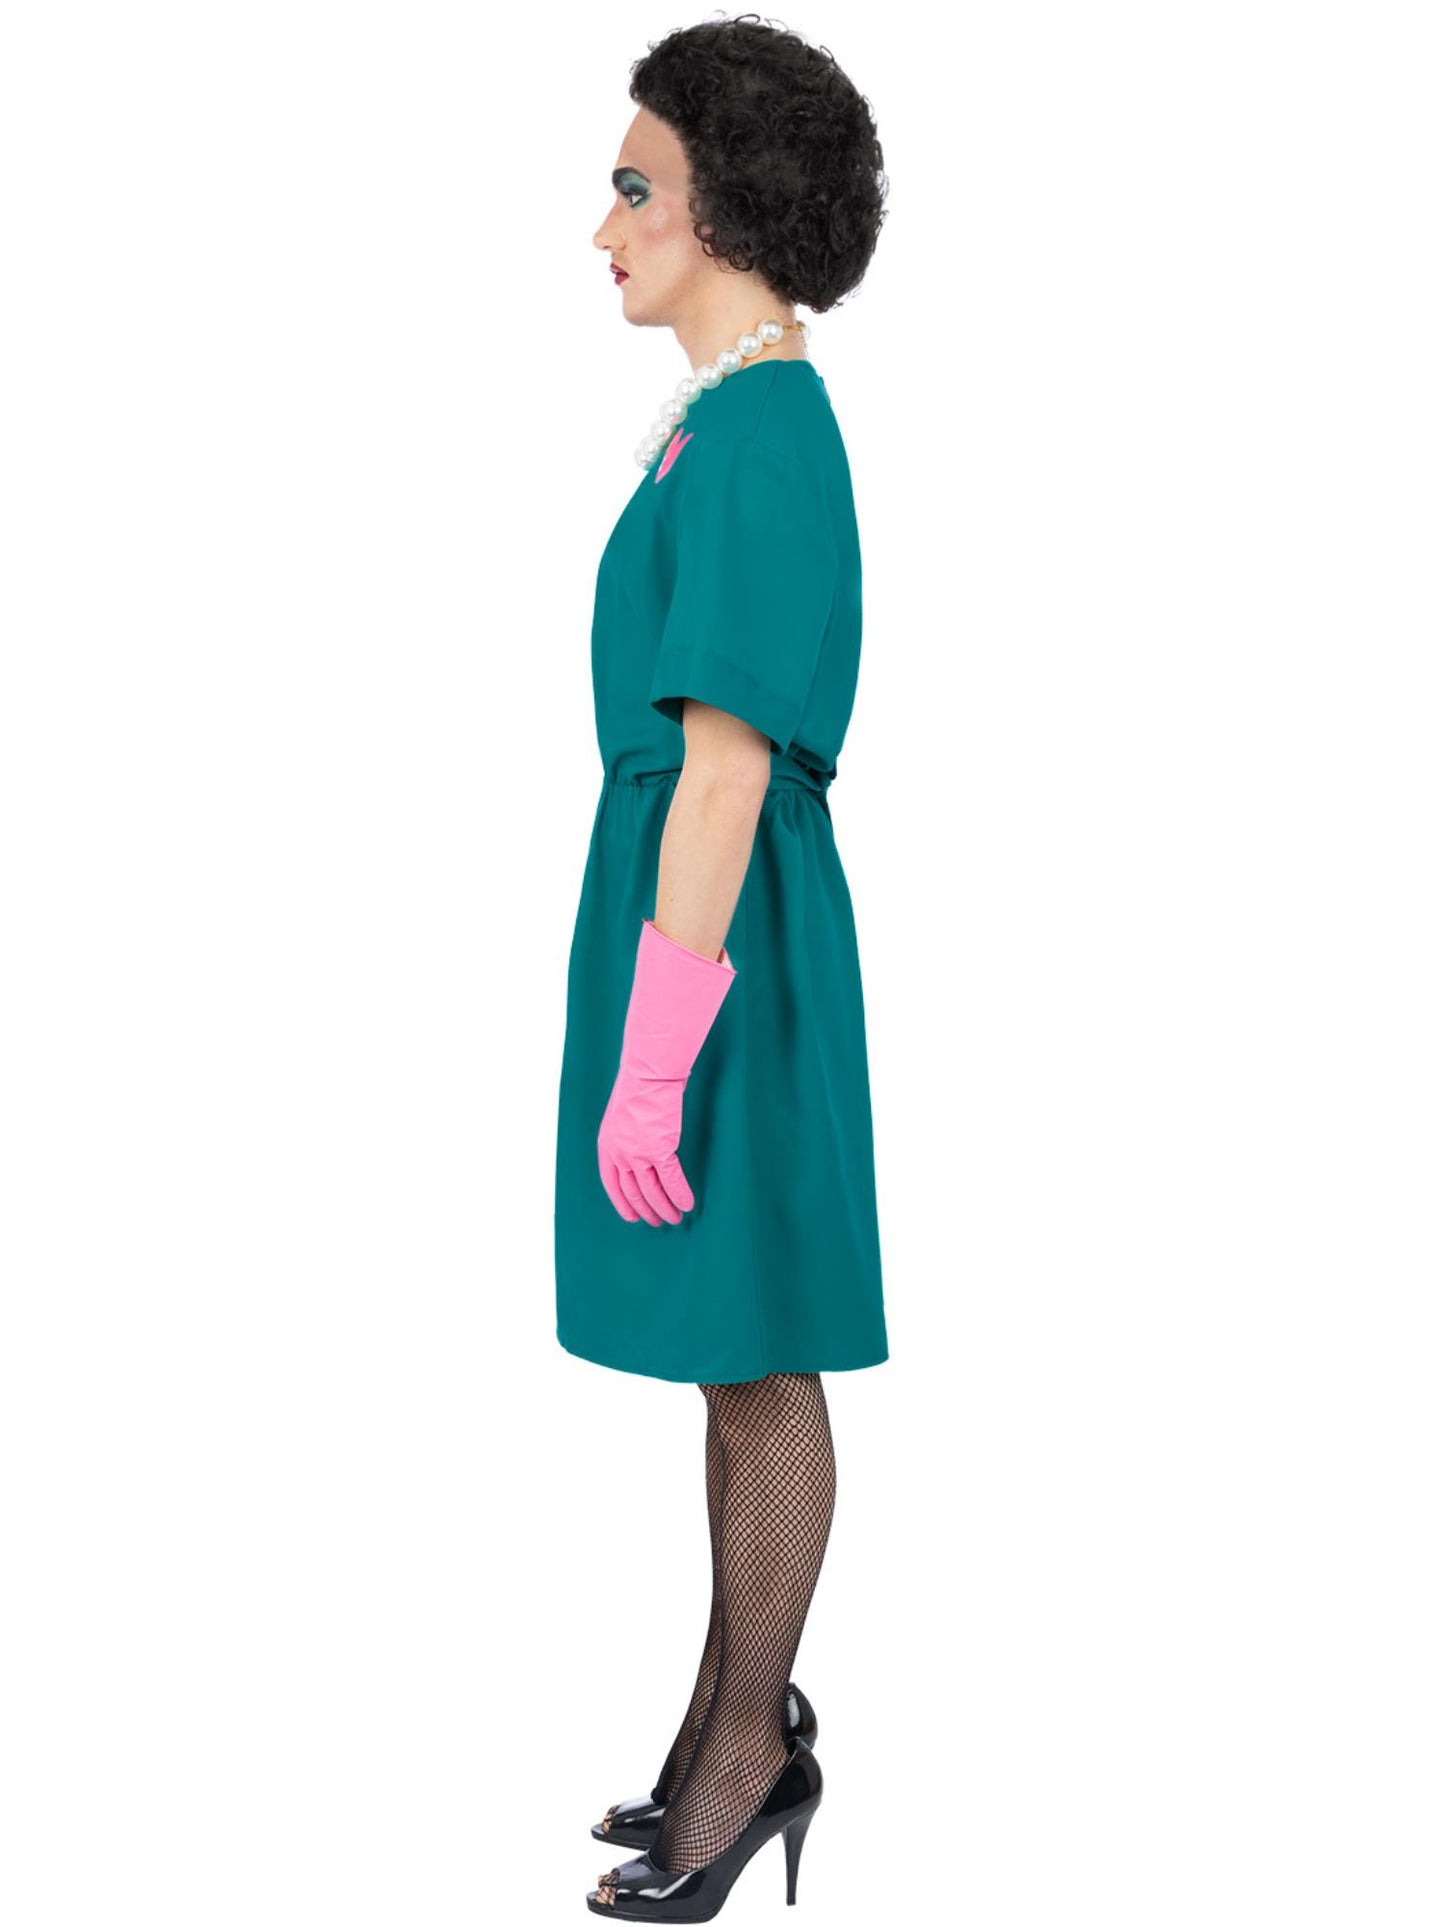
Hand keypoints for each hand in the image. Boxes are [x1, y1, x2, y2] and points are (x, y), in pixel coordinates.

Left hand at [597, 918, 736, 1226]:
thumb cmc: (640, 1086)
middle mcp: (619, 1153)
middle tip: (658, 1223)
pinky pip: (672, 1181)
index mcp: (607, 1145)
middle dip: (646, 1210)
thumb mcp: (624, 1114)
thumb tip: (639, 1146)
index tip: (632, 1217)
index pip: (611, 1183)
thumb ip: (627, 1134)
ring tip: (675, 1219)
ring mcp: (638, 1154)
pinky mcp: (659, 1150)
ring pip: (652, 1192)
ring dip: (665, 1208)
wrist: (649, 1072)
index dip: (622, 1202)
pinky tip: (689, 1205)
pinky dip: (680, 1196)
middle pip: (632, 1192)